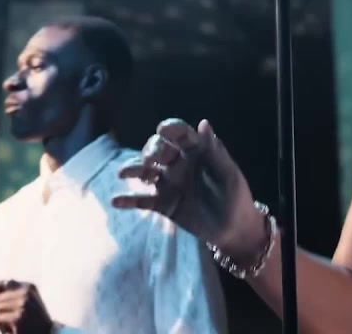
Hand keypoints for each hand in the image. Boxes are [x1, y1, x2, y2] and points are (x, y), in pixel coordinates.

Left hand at [0, 279, 52, 333]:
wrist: (46, 333)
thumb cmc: (33, 318)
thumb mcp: (23, 300)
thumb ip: (7, 290)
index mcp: (29, 287)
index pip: (3, 284)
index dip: (2, 298)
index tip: (12, 307)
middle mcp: (27, 294)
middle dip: (1, 310)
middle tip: (12, 318)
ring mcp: (23, 305)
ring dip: (1, 319)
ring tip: (12, 324)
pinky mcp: (18, 318)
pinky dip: (2, 326)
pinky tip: (12, 329)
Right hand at [112, 119, 265, 260]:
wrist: (235, 229)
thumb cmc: (236, 196)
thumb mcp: (228, 173)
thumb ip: (215, 150)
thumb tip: (204, 122)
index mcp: (196, 152)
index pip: (179, 134)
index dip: (170, 129)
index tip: (162, 130)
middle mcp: (179, 164)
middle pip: (158, 150)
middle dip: (151, 150)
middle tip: (150, 159)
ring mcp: (169, 184)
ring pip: (146, 172)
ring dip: (133, 169)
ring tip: (123, 172)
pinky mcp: (164, 205)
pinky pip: (142, 200)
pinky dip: (128, 200)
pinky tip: (115, 201)